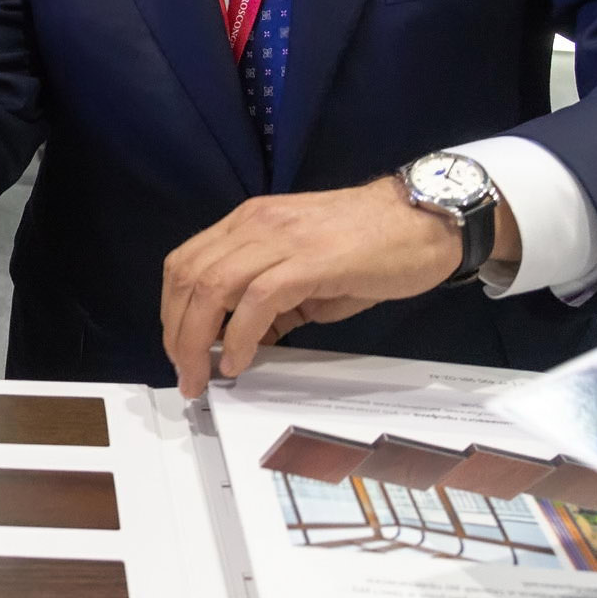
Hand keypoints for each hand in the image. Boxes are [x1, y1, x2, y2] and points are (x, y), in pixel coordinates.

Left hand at [161, 177, 484, 397]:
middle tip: (185, 374)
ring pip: (213, 287)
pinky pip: (258, 300)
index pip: (186, 263)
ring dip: (197, 340)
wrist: (425, 222)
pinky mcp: (311, 260)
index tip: (178, 351)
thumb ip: (271, 301)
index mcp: (250, 222)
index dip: (171, 311)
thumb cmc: (372, 246)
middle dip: (176, 333)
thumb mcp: (307, 271)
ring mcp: (282, 238)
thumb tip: (242, 340)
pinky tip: (240, 361)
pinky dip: (239, 336)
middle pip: (189, 277)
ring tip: (202, 375)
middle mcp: (257, 223)